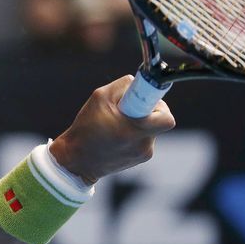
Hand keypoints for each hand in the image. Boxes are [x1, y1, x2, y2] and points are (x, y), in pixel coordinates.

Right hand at [50, 75, 174, 182]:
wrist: (78, 160)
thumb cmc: (86, 128)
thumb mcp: (100, 97)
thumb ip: (123, 86)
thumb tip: (138, 82)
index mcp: (134, 130)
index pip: (166, 118)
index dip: (159, 104)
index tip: (146, 100)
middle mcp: (143, 144)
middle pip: (161, 120)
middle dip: (149, 110)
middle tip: (130, 108)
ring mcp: (143, 154)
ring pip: (153, 128)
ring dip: (141, 121)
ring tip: (118, 124)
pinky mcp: (141, 158)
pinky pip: (146, 138)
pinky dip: (136, 132)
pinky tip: (119, 134)